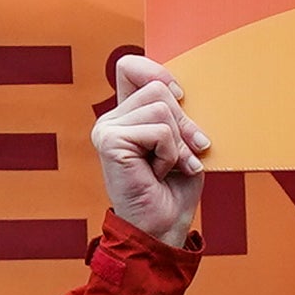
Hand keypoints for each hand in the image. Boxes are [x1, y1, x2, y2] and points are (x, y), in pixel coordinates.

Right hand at [95, 49, 206, 249]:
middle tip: (188, 153)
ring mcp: (107, 130)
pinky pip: (158, 131)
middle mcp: (111, 119)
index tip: (181, 96)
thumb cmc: (175, 187)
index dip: (158, 72)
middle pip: (157, 88)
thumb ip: (176, 111)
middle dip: (184, 122)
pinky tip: (159, 173)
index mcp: (126, 114)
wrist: (163, 227)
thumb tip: (179, 89)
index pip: (131, 67)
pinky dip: (171, 154)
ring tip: (171, 167)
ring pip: (161, 109)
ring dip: (179, 143)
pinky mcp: (109, 142)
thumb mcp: (183, 140)